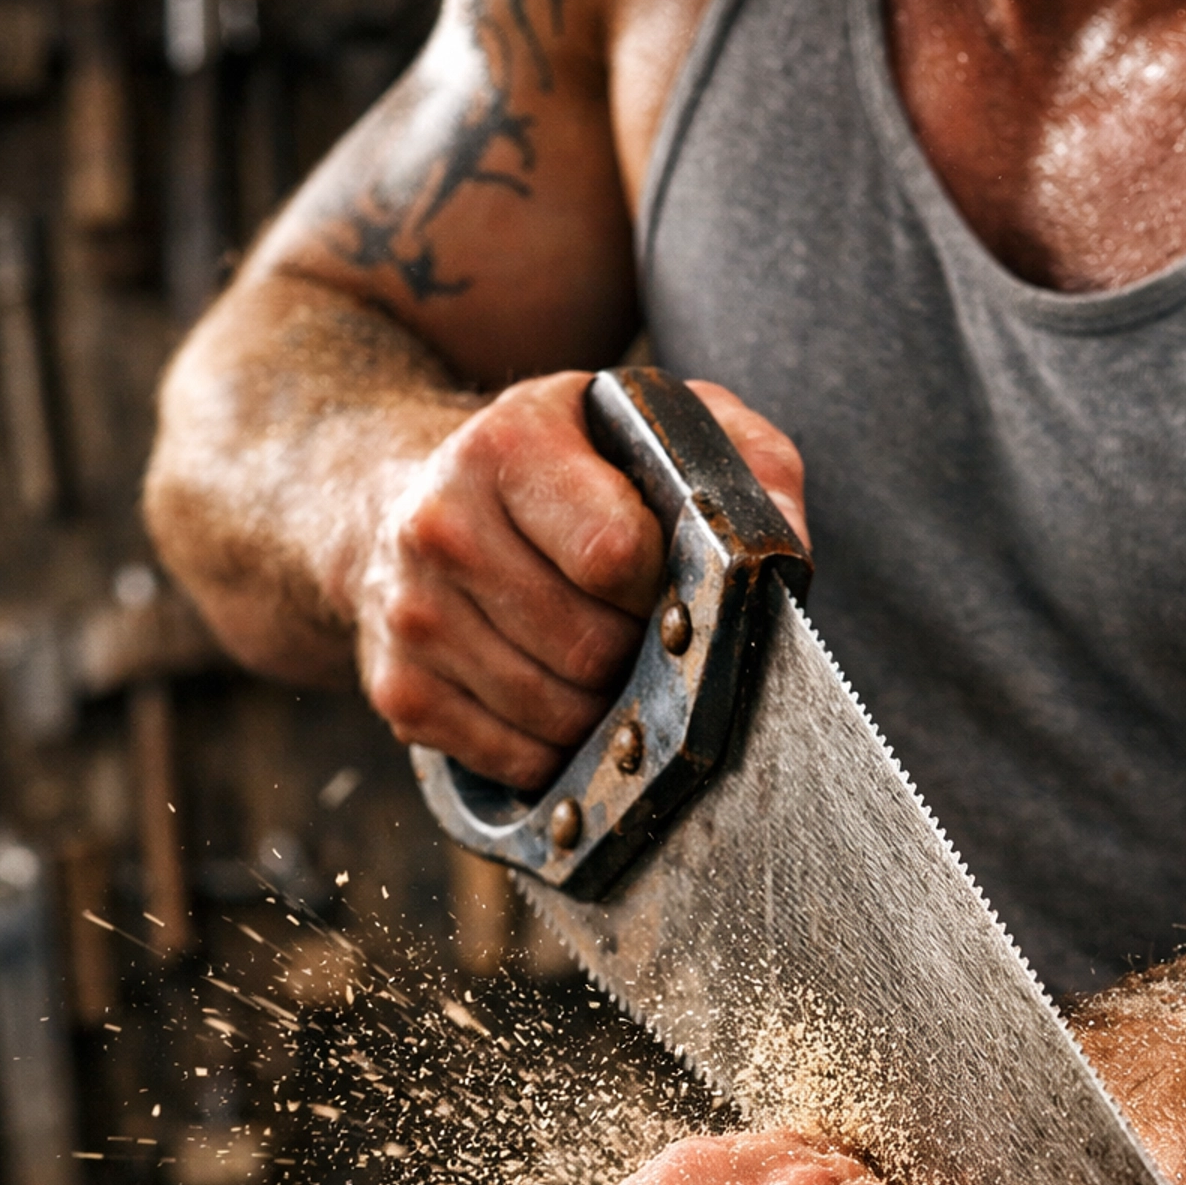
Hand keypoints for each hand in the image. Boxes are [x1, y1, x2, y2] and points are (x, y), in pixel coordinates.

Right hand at [354, 370, 806, 789]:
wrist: (405, 498)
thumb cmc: (559, 468)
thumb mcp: (648, 426)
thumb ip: (741, 458)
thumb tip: (784, 548)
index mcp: (507, 446)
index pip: (615, 556)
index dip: (663, 587)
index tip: (666, 580)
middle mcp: (441, 527)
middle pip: (589, 650)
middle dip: (638, 654)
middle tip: (640, 631)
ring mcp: (412, 615)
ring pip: (556, 715)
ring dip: (603, 708)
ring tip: (602, 663)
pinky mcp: (401, 690)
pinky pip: (514, 758)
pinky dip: (556, 748)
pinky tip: (555, 697)